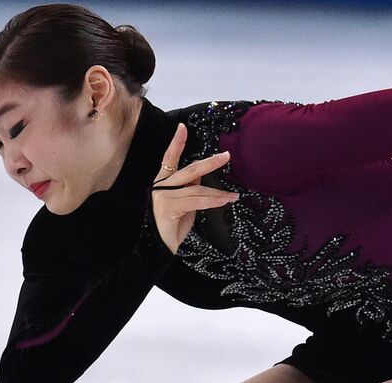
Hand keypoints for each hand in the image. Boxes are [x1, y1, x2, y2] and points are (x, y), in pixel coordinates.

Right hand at [150, 122, 240, 254]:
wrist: (158, 247)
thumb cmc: (172, 227)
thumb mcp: (185, 204)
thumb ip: (191, 187)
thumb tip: (202, 174)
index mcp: (164, 182)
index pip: (169, 158)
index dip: (176, 142)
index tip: (182, 127)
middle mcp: (161, 186)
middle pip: (189, 169)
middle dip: (210, 162)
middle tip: (226, 156)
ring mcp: (163, 196)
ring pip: (196, 188)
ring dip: (217, 193)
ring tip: (233, 196)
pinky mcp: (168, 207)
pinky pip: (195, 201)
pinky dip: (211, 201)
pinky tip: (223, 201)